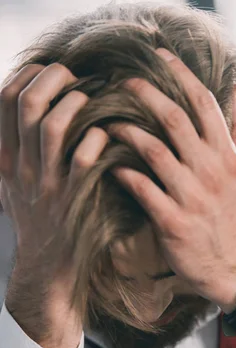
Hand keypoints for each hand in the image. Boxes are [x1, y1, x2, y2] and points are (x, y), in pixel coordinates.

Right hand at [0, 63, 107, 264]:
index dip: (28, 74)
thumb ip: (16, 149)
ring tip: (92, 102)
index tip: (49, 71)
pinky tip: (105, 136)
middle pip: (27, 105)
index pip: (4, 99)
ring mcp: (46, 184)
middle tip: (75, 78)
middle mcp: (21, 167)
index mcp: (6, 157)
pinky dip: (96, 139)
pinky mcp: (73, 200)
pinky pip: (83, 159)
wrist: (46, 268)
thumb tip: (30, 106)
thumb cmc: (37, 220)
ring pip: (52, 126)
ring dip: (76, 105)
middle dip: (53, 79)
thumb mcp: (13, 184)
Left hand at [110, 49, 235, 309]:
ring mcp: (191, 195)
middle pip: (172, 118)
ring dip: (126, 132)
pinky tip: (109, 167)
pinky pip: (141, 189)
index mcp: (226, 155)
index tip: (159, 56)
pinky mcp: (172, 221)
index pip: (203, 104)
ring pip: (152, 150)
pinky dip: (122, 174)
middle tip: (120, 83)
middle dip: (143, 93)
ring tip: (106, 124)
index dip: (180, 75)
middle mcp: (209, 170)